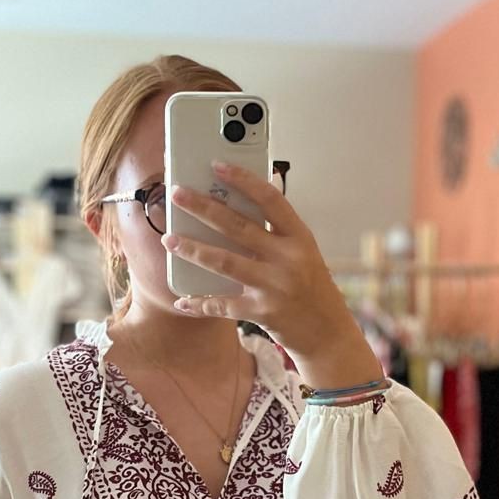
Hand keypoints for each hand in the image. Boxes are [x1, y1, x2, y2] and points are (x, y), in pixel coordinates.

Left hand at [165, 162, 381, 387]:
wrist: (329, 333)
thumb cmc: (311, 287)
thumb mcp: (303, 253)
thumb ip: (276, 232)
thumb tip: (237, 202)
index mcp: (300, 238)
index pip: (270, 199)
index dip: (243, 180)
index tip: (217, 165)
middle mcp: (289, 259)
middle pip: (238, 226)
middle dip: (203, 207)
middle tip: (177, 194)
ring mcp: (275, 286)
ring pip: (224, 262)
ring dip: (193, 249)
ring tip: (169, 238)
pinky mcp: (262, 312)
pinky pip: (223, 304)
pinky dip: (199, 302)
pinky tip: (182, 300)